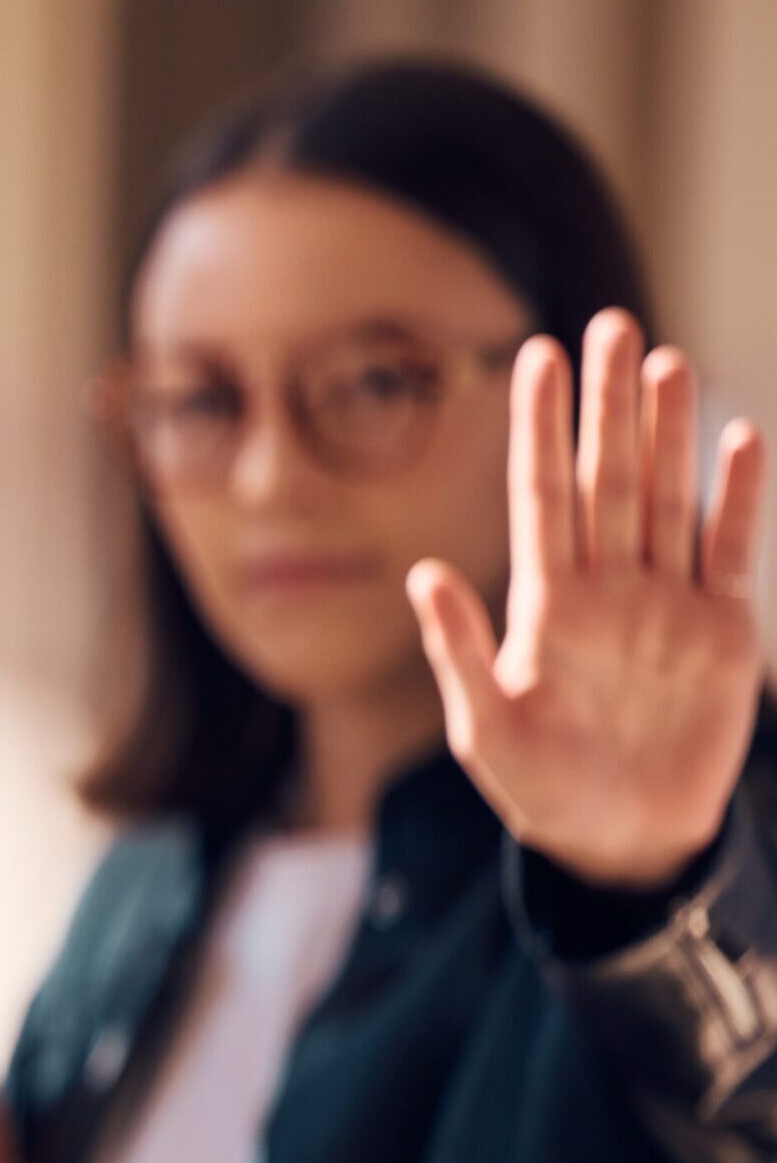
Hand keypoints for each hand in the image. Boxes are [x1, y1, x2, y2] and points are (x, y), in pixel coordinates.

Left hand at [408, 311, 767, 889]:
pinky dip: (738, 498)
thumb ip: (456, 649)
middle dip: (608, 405)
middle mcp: (606, 588)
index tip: (535, 358)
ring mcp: (666, 602)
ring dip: (668, 432)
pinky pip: (730, 550)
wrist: (621, 838)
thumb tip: (422, 574)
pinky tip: (741, 439)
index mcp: (545, 605)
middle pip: (607, 478)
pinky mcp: (720, 630)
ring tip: (664, 361)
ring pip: (666, 498)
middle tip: (611, 325)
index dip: (540, 429)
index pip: (540, 496)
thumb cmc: (541, 787)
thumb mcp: (484, 726)